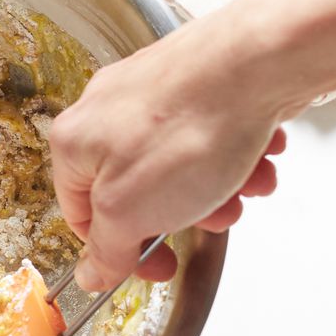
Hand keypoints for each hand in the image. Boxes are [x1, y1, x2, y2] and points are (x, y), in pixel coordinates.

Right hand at [50, 0, 335, 290]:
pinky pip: (209, 133)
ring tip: (248, 184)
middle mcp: (107, 108)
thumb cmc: (189, 128)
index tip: (159, 266)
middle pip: (138, 189)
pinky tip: (259, 156)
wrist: (257, 61)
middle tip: (216, 219)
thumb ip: (107, 250)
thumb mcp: (130, 213)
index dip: (122, 250)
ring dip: (219, 186)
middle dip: (183, 213)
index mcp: (75, 141)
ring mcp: (154, 90)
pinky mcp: (196, 79)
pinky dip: (236, 152)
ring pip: (180, 164)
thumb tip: (91, 275)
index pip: (82, 215)